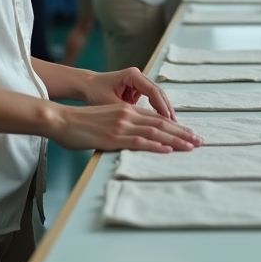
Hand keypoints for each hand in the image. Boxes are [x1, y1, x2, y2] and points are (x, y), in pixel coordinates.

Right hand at [48, 103, 202, 152]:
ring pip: (155, 133)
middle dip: (182, 133)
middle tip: (199, 141)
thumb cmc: (80, 123)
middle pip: (161, 124)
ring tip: (191, 147)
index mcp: (127, 111)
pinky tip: (167, 150)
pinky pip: (138, 142)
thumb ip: (122, 126)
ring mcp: (121, 126)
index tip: (190, 134)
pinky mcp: (113, 138)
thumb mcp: (106, 120)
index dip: (176, 126)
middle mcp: (127, 116)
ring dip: (175, 140)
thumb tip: (136, 138)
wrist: (61, 120)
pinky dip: (155, 146)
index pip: (157, 118)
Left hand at [81, 67, 178, 119]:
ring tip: (172, 125)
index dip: (162, 106)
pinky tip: (162, 122)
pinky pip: (150, 100)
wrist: (86, 85)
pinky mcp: (137, 90)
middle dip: (167, 109)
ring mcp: (138, 83)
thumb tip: (142, 124)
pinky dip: (156, 111)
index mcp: (133, 75)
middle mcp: (138, 76)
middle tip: (176, 124)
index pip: (153, 91)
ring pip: (157, 97)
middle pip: (158, 93)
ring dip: (163, 110)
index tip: (168, 120)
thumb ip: (127, 112)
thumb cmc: (95, 92)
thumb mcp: (110, 103)